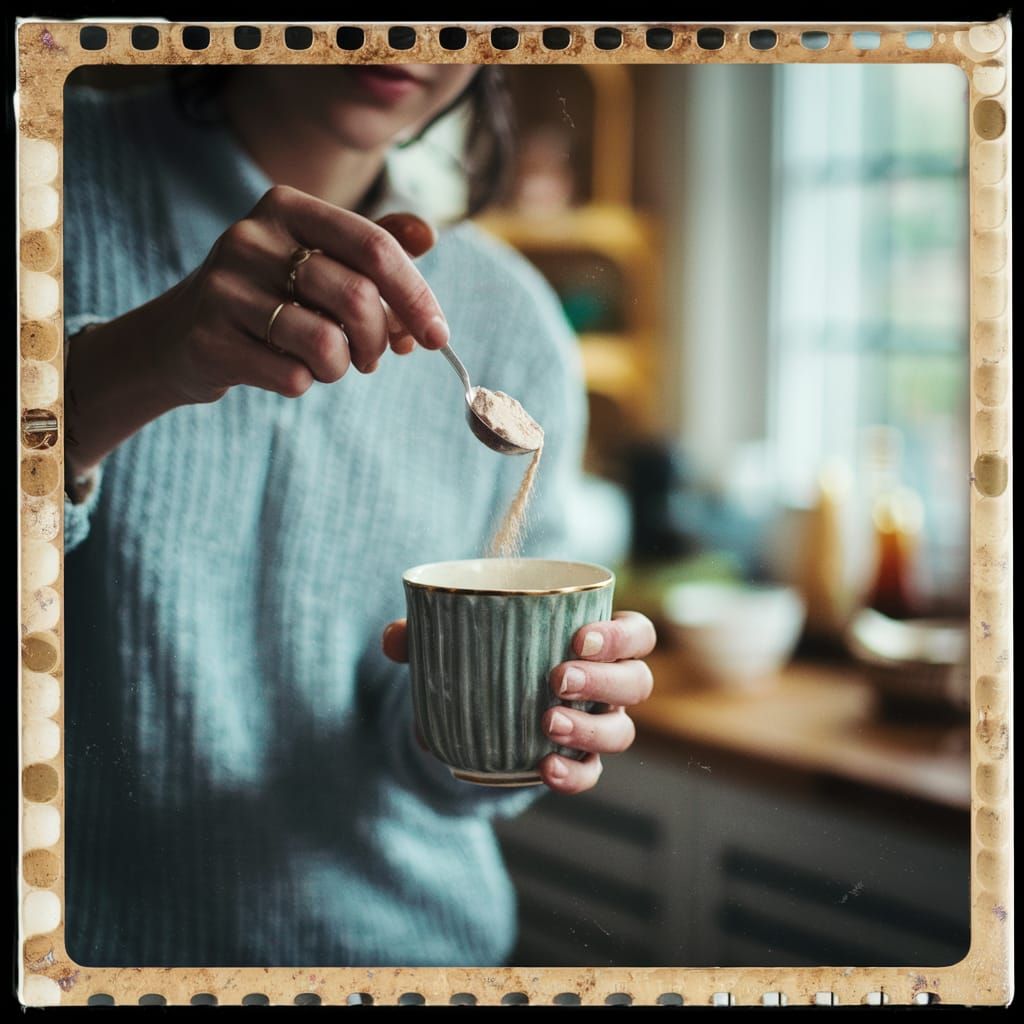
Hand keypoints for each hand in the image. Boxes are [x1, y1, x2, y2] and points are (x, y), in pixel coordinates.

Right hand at [161, 195, 447, 404]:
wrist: (180, 337)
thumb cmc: (269, 297)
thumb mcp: (317, 259)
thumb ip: (375, 248)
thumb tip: (428, 237)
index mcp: (287, 207)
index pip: (375, 247)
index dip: (417, 297)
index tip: (438, 336)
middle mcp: (251, 238)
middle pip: (357, 297)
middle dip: (380, 339)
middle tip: (374, 357)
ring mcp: (224, 289)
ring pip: (327, 343)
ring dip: (342, 366)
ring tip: (327, 362)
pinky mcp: (210, 340)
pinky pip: (293, 377)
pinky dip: (305, 382)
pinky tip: (284, 368)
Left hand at [381, 610, 656, 794]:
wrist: (476, 707)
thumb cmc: (483, 653)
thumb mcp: (455, 636)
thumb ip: (425, 632)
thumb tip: (396, 639)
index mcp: (593, 641)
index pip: (635, 634)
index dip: (620, 636)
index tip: (577, 637)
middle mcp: (606, 684)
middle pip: (637, 681)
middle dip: (604, 679)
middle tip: (557, 677)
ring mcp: (596, 725)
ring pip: (622, 730)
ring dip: (591, 727)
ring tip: (548, 721)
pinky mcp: (575, 762)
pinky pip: (590, 774)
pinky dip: (572, 774)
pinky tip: (544, 767)